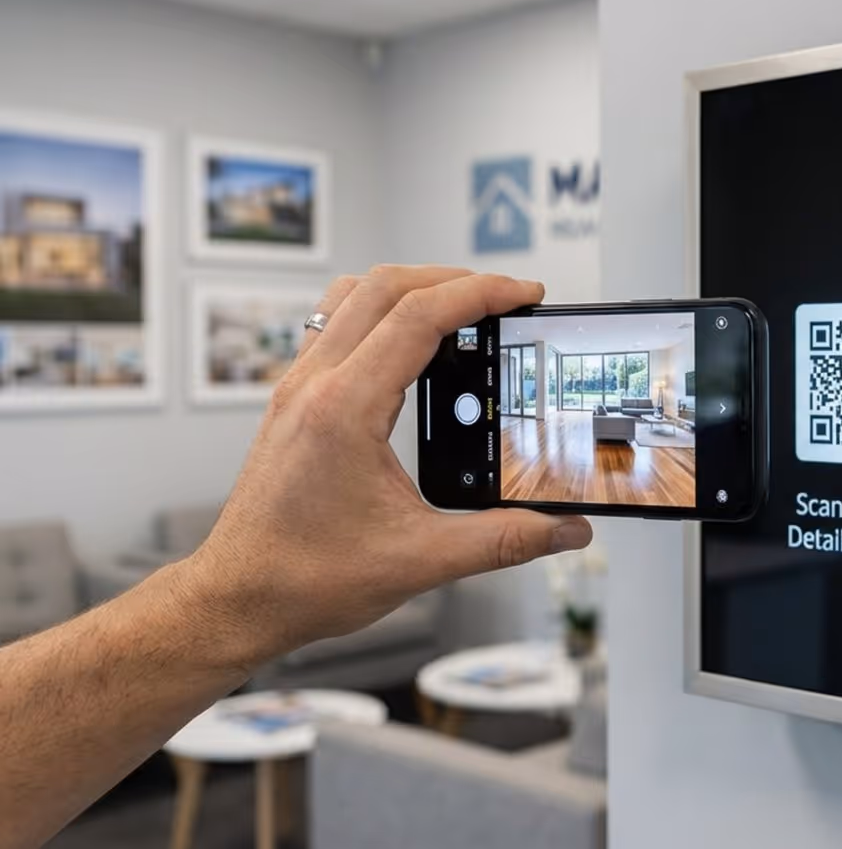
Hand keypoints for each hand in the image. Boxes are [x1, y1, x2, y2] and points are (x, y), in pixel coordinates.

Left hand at [168, 266, 592, 669]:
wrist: (238, 599)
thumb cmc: (304, 579)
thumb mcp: (421, 561)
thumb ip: (504, 541)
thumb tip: (565, 529)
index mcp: (343, 409)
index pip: (419, 317)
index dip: (480, 294)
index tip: (523, 293)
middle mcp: (313, 386)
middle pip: (385, 287)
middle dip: (453, 280)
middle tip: (505, 296)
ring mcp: (297, 389)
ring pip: (353, 297)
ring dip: (411, 289)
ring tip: (460, 308)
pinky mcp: (293, 403)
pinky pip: (335, 328)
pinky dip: (380, 316)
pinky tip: (410, 349)